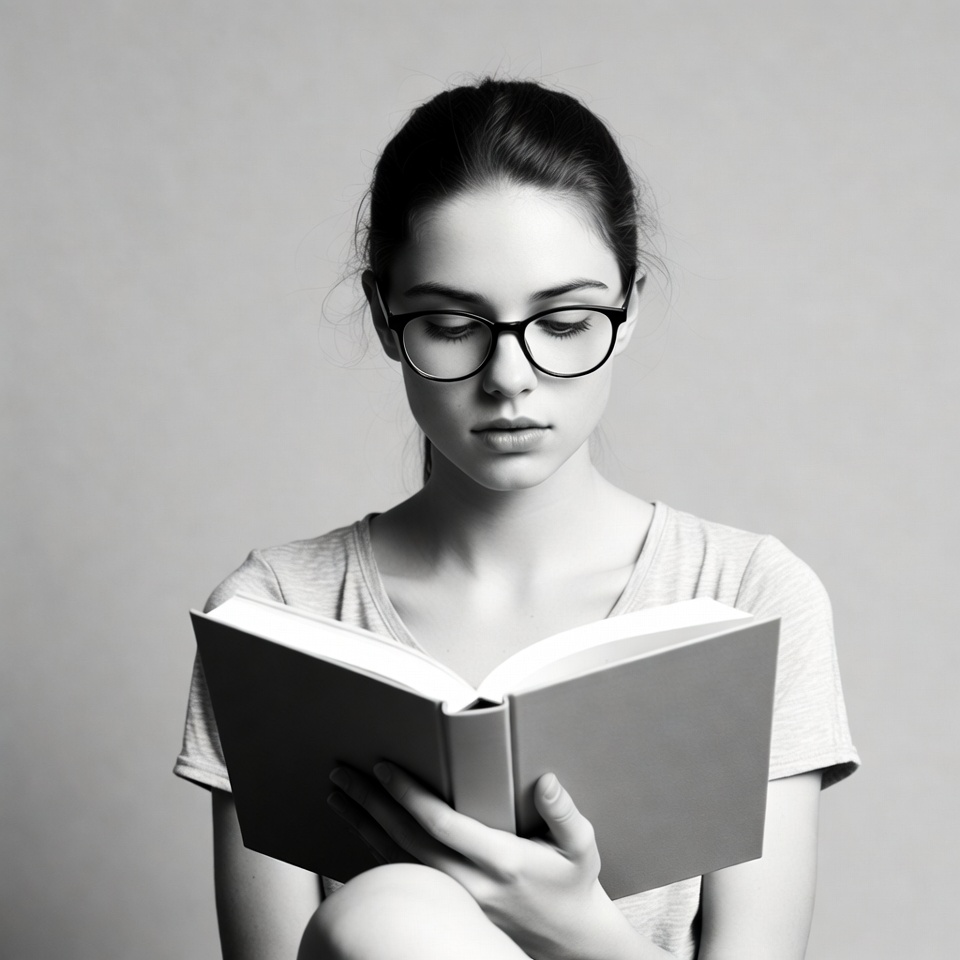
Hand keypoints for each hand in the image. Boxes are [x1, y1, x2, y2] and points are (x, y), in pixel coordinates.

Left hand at [327, 763, 624, 959]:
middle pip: (406, 840)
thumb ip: (564, 812)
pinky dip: (374, 850)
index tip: (384, 768)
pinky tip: (358, 828)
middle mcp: (471, 885)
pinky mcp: (447, 908)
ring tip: (337, 794)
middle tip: (343, 772)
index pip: (441, 825)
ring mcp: (455, 902)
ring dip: (363, 825)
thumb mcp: (581, 846)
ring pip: (397, 860)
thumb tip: (546, 780)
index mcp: (502, 863)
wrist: (569, 941)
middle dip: (371, 803)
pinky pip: (403, 877)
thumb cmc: (572, 883)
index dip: (408, 795)